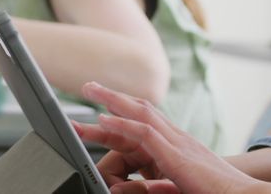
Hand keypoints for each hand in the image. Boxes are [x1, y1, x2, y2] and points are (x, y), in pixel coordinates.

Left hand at [77, 81, 259, 193]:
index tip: (105, 105)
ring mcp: (178, 144)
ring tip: (91, 90)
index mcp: (178, 146)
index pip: (148, 121)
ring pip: (141, 113)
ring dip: (113, 100)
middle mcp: (177, 139)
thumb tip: (130, 188)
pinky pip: (145, 134)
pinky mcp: (176, 156)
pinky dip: (123, 123)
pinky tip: (104, 118)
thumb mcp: (178, 187)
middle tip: (91, 86)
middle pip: (142, 109)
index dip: (126, 110)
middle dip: (115, 97)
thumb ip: (156, 187)